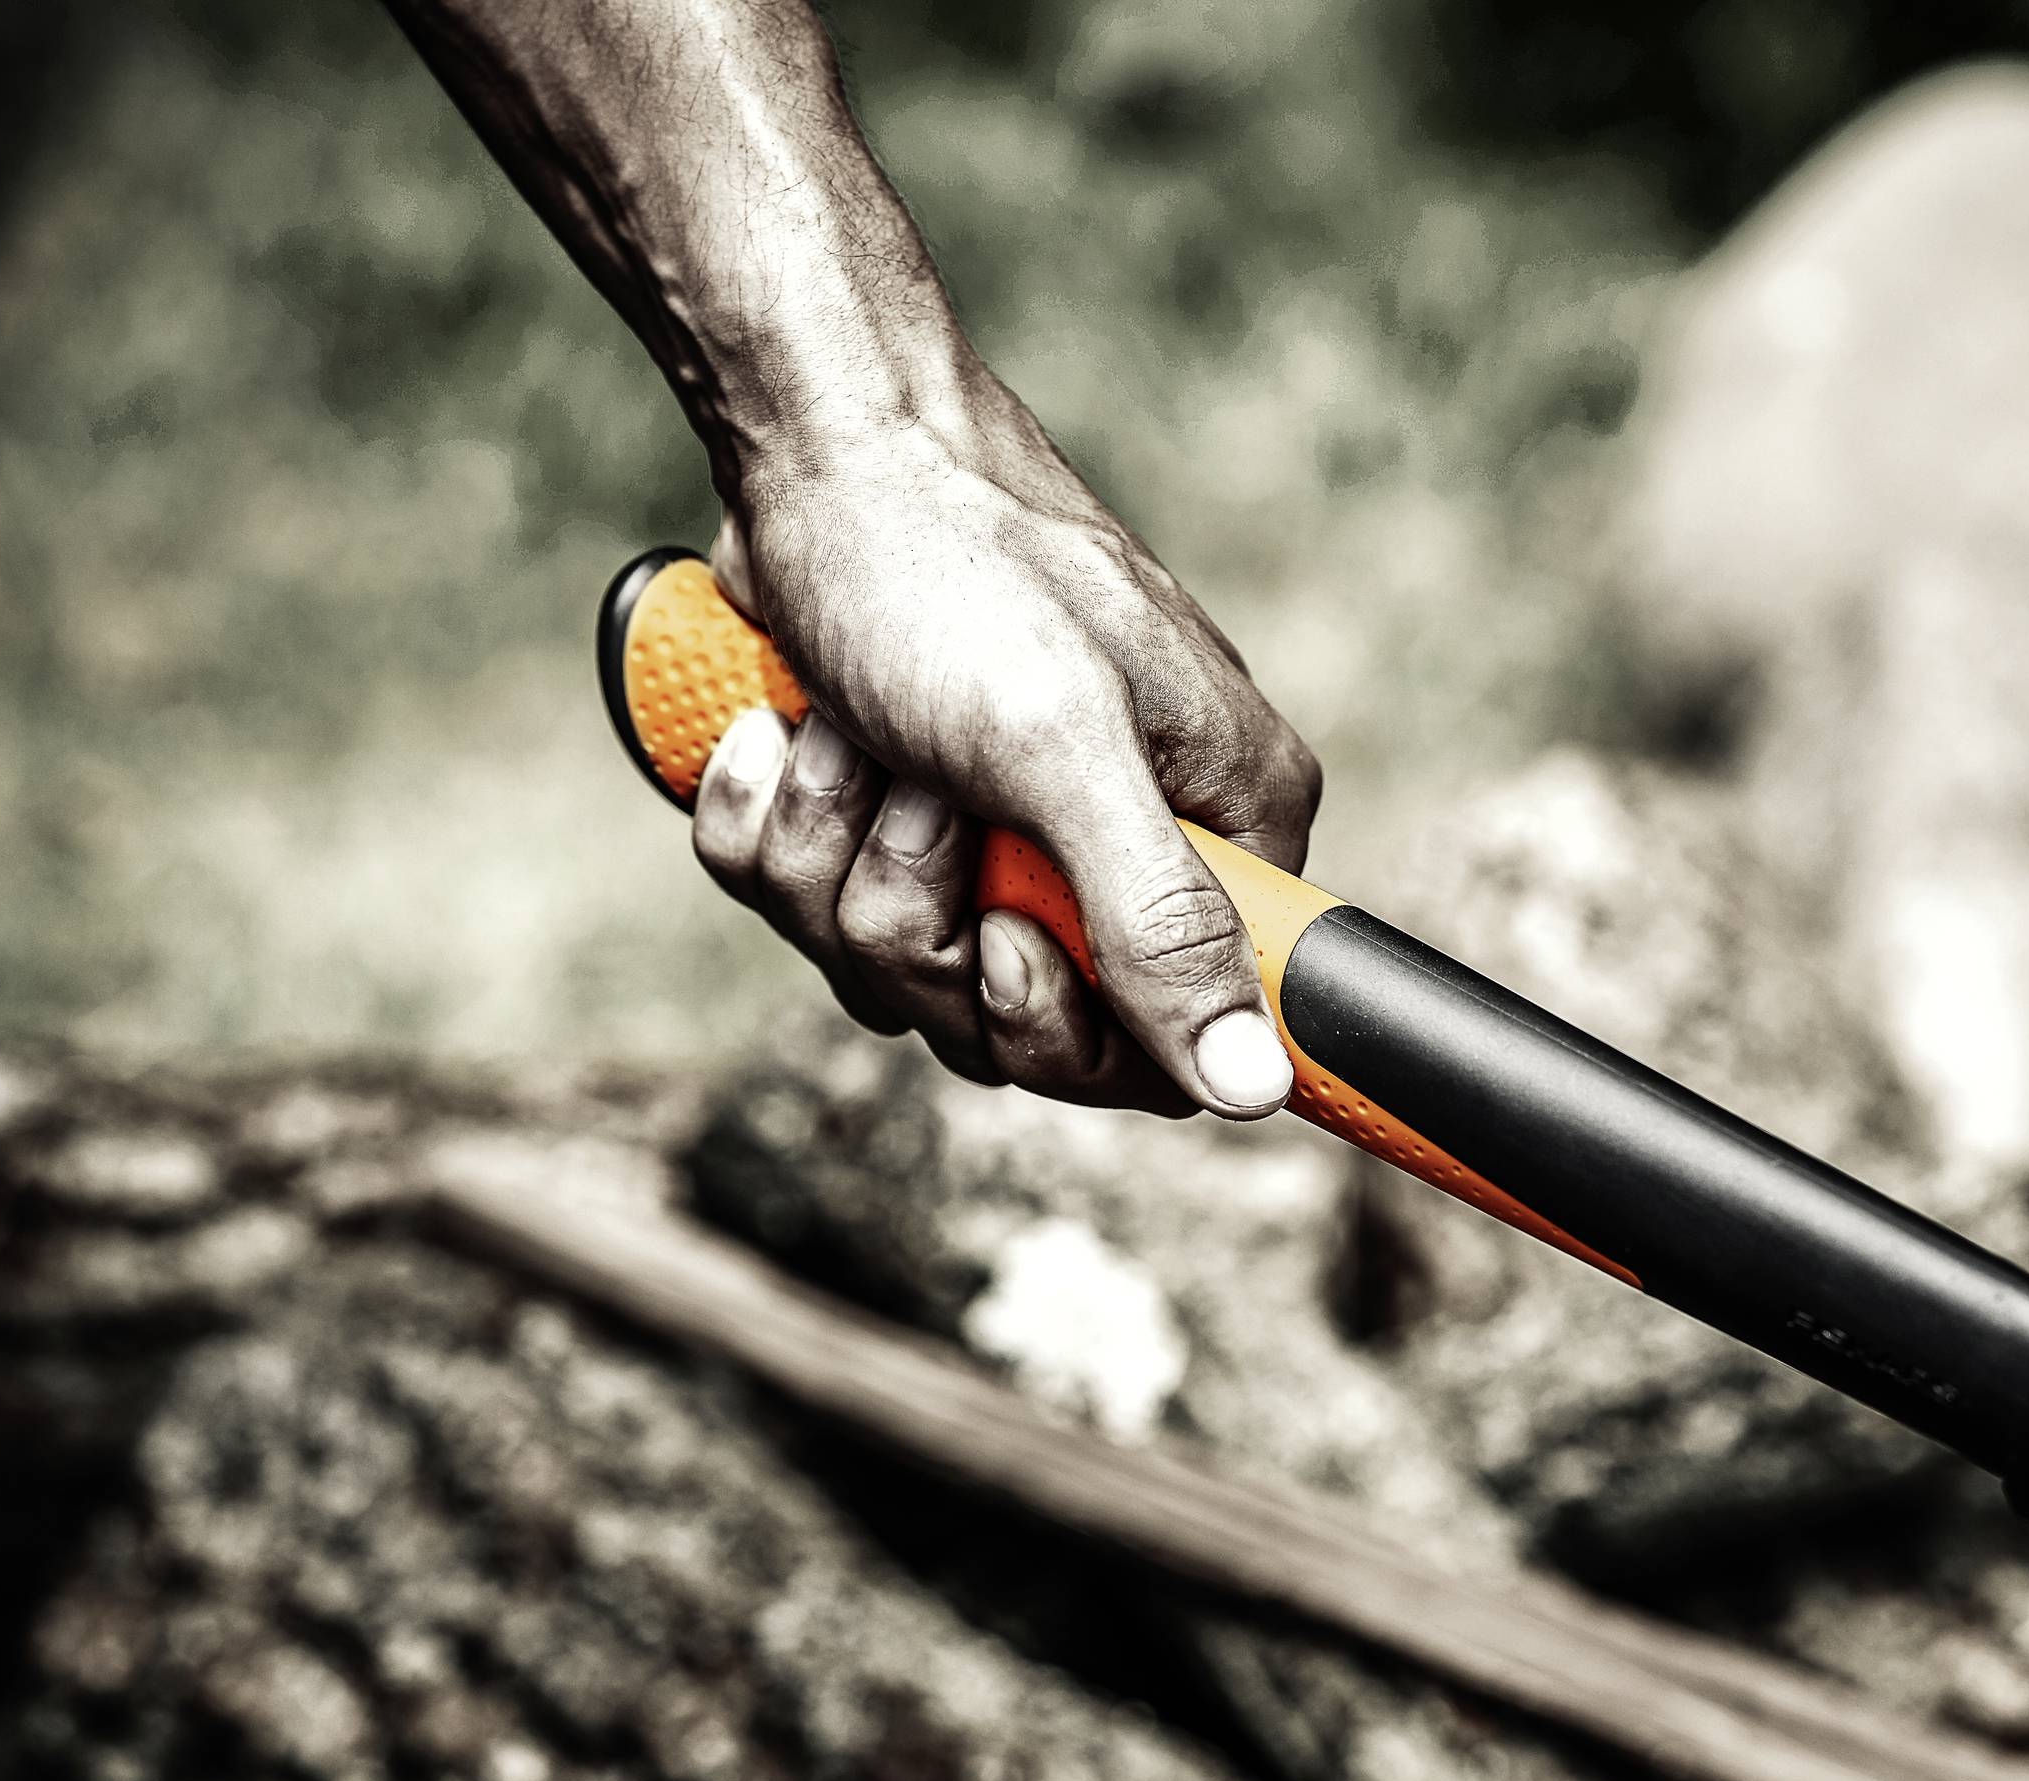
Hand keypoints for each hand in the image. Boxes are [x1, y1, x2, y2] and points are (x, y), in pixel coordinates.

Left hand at [684, 382, 1320, 1118]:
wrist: (815, 448)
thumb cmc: (951, 564)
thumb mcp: (1061, 746)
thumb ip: (1161, 922)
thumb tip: (1256, 1085)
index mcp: (1228, 825)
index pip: (1180, 1047)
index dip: (1065, 1026)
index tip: (1003, 938)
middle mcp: (1133, 843)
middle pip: (1015, 1027)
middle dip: (918, 924)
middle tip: (919, 796)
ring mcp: (1004, 839)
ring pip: (895, 970)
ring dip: (834, 855)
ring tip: (851, 734)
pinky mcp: (897, 819)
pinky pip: (811, 909)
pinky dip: (771, 824)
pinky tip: (781, 732)